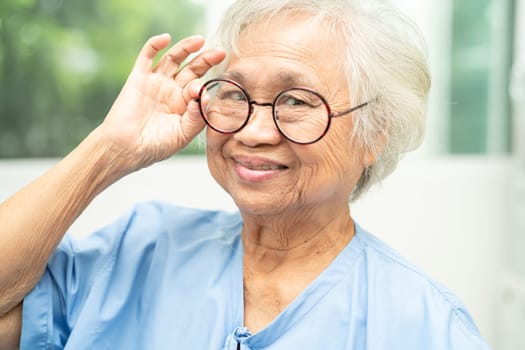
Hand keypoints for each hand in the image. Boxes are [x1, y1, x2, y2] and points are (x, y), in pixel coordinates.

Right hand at [99, 33, 224, 170]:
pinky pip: (146, 56)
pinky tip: (165, 38)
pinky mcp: (139, 78)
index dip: (204, 87)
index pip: (200, 88)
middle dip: (206, 60)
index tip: (202, 92)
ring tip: (200, 40)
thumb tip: (205, 97)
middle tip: (220, 53)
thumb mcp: (183, 134)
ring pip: (173, 59)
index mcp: (185, 105)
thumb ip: (197, 118)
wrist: (126, 149)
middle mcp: (172, 91)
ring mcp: (156, 82)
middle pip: (192, 69)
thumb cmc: (155, 146)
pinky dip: (154, 45)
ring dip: (186, 47)